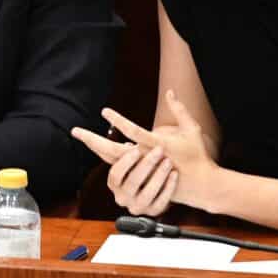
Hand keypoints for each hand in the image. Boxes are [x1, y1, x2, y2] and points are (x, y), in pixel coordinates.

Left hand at [71, 91, 220, 212]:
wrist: (201, 185)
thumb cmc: (197, 156)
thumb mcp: (192, 129)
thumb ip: (180, 110)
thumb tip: (171, 92)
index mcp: (158, 145)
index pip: (133, 132)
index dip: (118, 121)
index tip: (104, 111)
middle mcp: (146, 159)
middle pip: (113, 150)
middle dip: (93, 140)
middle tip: (76, 131)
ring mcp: (142, 171)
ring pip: (113, 160)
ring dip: (98, 148)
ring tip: (84, 137)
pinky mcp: (142, 179)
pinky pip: (121, 168)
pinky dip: (110, 158)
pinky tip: (101, 149)